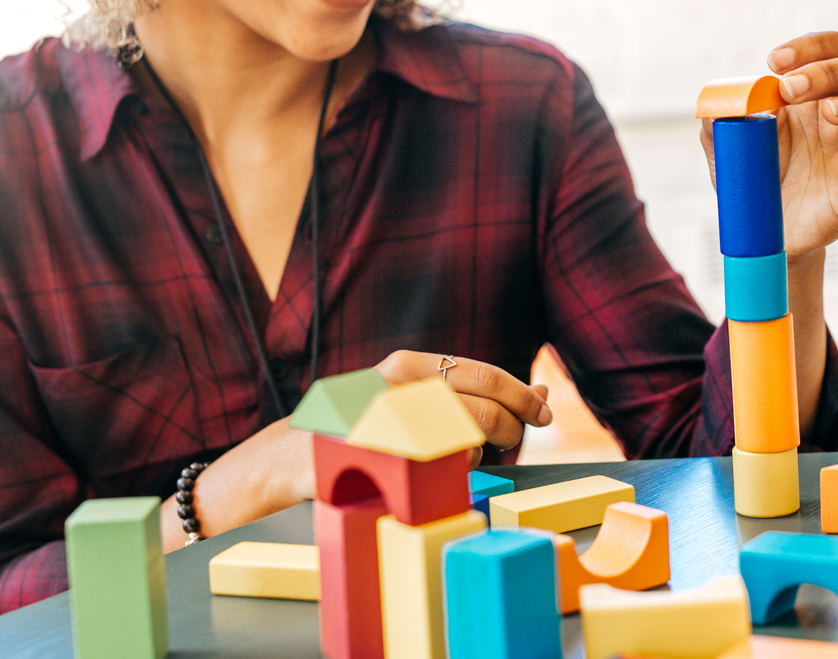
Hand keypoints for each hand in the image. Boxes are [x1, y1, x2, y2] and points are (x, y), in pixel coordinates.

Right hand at [375, 351, 552, 460]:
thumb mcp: (413, 397)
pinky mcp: (389, 462)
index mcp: (409, 367)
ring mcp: (394, 427)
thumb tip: (542, 393)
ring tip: (468, 452)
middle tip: (514, 439)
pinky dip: (458, 470)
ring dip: (484, 450)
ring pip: (472, 439)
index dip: (523, 396)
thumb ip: (470, 392)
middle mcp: (403, 390)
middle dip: (515, 427)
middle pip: (487, 407)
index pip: (486, 375)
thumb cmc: (363, 429)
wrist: (294, 457)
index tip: (542, 412)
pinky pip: (446, 469)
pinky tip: (442, 468)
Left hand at [701, 32, 837, 259]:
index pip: (830, 51)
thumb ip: (718, 126)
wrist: (764, 233)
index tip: (776, 62)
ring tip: (831, 113)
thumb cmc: (752, 181)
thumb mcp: (725, 151)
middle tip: (790, 90)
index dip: (811, 48)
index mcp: (810, 96)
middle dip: (827, 71)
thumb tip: (714, 110)